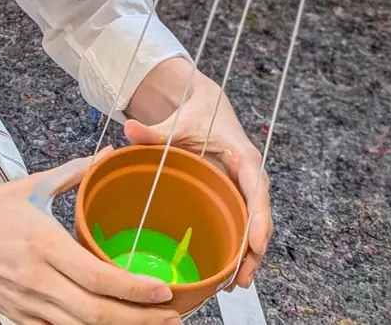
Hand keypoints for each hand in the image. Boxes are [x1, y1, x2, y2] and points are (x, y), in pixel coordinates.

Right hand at [0, 150, 182, 324]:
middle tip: (172, 316)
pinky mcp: (17, 317)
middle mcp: (36, 279)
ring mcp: (26, 304)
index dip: (134, 290)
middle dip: (139, 320)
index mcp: (42, 243)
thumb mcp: (31, 186)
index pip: (97, 276)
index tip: (164, 291)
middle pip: (96, 314)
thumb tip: (108, 155)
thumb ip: (75, 173)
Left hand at [125, 57, 272, 290]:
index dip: (259, 218)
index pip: (257, 189)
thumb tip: (131, 128)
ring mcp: (244, 188)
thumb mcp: (179, 122)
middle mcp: (250, 176)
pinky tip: (227, 271)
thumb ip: (156, 130)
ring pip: (253, 226)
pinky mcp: (235, 196)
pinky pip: (241, 224)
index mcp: (243, 157)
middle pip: (260, 216)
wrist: (207, 106)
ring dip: (247, 256)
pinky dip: (237, 247)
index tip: (256, 245)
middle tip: (241, 279)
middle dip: (254, 250)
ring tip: (235, 285)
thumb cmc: (198, 113)